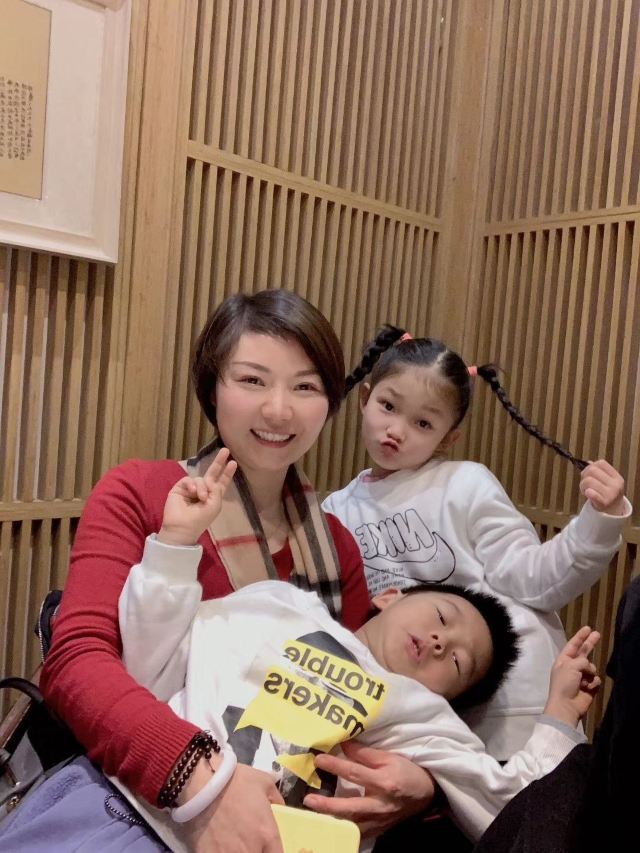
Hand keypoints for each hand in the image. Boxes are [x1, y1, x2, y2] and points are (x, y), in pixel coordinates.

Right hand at [159, 449, 237, 546]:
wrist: (182, 528)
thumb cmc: (201, 519)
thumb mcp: (214, 505)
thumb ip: (216, 490)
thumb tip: (209, 480)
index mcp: (213, 496)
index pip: (222, 482)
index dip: (227, 473)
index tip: (233, 463)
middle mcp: (203, 490)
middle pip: (212, 473)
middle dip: (219, 462)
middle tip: (226, 450)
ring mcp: (191, 489)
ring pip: (200, 479)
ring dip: (202, 487)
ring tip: (201, 498)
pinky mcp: (180, 488)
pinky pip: (188, 480)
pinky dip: (192, 485)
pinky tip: (192, 492)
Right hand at [180, 762, 284, 852]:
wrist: (202, 783)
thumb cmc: (235, 780)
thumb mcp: (264, 782)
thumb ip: (276, 798)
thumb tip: (279, 806)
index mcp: (268, 834)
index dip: (272, 851)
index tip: (266, 846)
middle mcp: (252, 850)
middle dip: (256, 850)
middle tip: (249, 842)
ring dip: (237, 852)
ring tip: (231, 842)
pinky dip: (221, 852)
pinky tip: (219, 845)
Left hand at [303, 741, 434, 838]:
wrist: (426, 793)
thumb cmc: (406, 770)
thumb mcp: (388, 757)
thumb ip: (364, 753)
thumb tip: (342, 744)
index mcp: (383, 782)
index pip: (354, 772)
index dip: (335, 765)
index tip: (318, 759)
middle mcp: (380, 804)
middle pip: (350, 806)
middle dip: (328, 805)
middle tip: (308, 800)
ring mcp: (379, 820)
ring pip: (353, 825)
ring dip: (333, 820)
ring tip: (313, 814)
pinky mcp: (379, 829)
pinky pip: (360, 833)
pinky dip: (345, 830)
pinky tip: (331, 826)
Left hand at [544, 626, 600, 726]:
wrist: (566, 706)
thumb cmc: (564, 683)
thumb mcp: (570, 666)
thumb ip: (581, 660)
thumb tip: (589, 667)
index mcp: (564, 661)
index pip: (573, 645)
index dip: (580, 636)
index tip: (587, 628)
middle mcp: (572, 667)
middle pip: (584, 652)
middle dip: (590, 644)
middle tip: (598, 634)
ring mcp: (581, 677)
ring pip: (592, 667)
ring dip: (590, 672)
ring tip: (583, 680)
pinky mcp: (589, 687)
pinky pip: (596, 679)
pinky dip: (593, 682)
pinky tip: (588, 687)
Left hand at [580, 460, 625, 514]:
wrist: (612, 512)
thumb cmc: (606, 494)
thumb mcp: (606, 482)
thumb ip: (598, 472)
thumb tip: (588, 462)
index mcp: (616, 477)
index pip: (601, 463)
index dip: (591, 466)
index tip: (588, 473)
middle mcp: (615, 485)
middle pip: (592, 470)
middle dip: (584, 475)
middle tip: (584, 483)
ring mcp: (611, 494)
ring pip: (588, 480)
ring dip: (582, 485)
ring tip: (585, 490)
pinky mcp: (604, 502)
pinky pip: (591, 492)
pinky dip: (586, 492)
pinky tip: (587, 494)